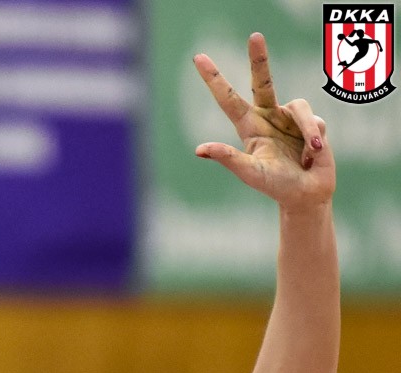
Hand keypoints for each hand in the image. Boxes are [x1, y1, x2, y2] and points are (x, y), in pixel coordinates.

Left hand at [193, 33, 334, 210]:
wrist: (306, 194)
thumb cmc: (274, 186)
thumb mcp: (250, 173)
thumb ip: (228, 158)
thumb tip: (199, 149)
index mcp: (248, 127)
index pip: (227, 99)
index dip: (214, 78)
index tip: (198, 58)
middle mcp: (268, 116)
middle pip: (262, 81)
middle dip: (259, 59)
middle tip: (255, 36)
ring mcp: (290, 118)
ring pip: (299, 106)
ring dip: (306, 131)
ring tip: (307, 154)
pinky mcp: (312, 122)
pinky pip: (314, 121)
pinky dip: (314, 139)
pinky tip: (313, 155)